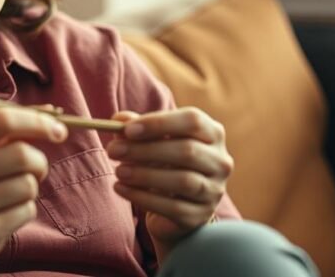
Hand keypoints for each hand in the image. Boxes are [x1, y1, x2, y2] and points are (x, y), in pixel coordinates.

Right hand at [0, 97, 68, 276]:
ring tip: (9, 194)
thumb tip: (45, 115)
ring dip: (29, 188)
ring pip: (29, 184)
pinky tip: (2, 215)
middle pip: (23, 154)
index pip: (1, 120)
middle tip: (33, 169)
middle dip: (38, 161)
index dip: (36, 120)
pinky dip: (23, 210)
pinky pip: (27, 211)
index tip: (58, 128)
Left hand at [105, 107, 232, 248]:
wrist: (172, 206)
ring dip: (144, 175)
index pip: (192, 121)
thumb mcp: (149, 141)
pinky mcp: (200, 215)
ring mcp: (214, 190)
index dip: (159, 123)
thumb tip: (118, 119)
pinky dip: (142, 197)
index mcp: (212, 134)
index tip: (127, 130)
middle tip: (113, 150)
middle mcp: (220, 161)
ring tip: (118, 172)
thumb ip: (135, 128)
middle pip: (187, 151)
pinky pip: (173, 207)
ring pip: (183, 181)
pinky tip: (121, 189)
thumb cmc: (161, 162)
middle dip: (145, 150)